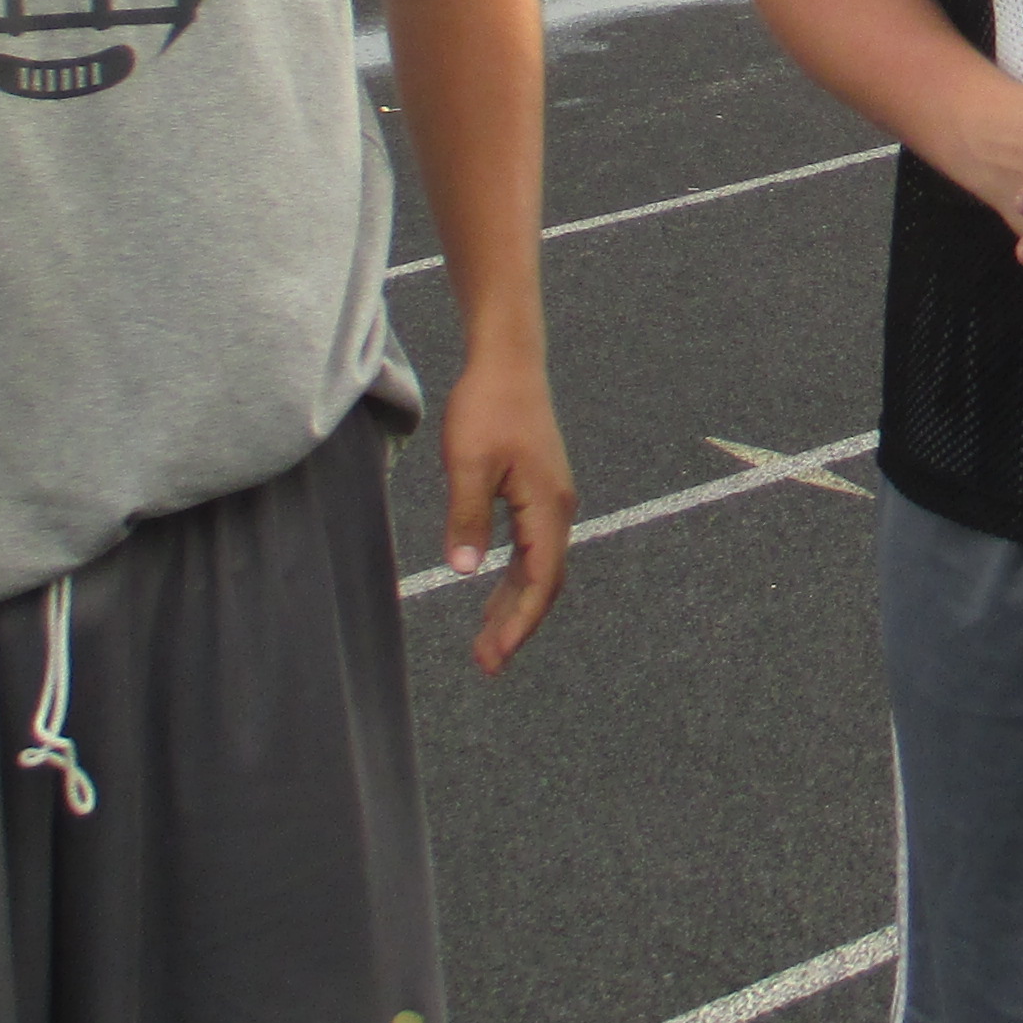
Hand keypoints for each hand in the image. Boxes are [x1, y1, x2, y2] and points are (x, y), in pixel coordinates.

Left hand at [439, 353, 575, 675]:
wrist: (508, 360)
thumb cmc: (487, 406)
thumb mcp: (467, 464)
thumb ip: (468, 518)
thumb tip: (464, 571)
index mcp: (546, 505)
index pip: (539, 580)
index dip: (519, 622)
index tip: (497, 655)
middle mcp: (558, 508)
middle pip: (544, 582)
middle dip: (516, 624)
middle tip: (485, 661)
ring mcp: (551, 500)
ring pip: (538, 568)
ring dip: (514, 605)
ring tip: (486, 640)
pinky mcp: (539, 491)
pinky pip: (532, 548)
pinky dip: (515, 578)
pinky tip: (494, 591)